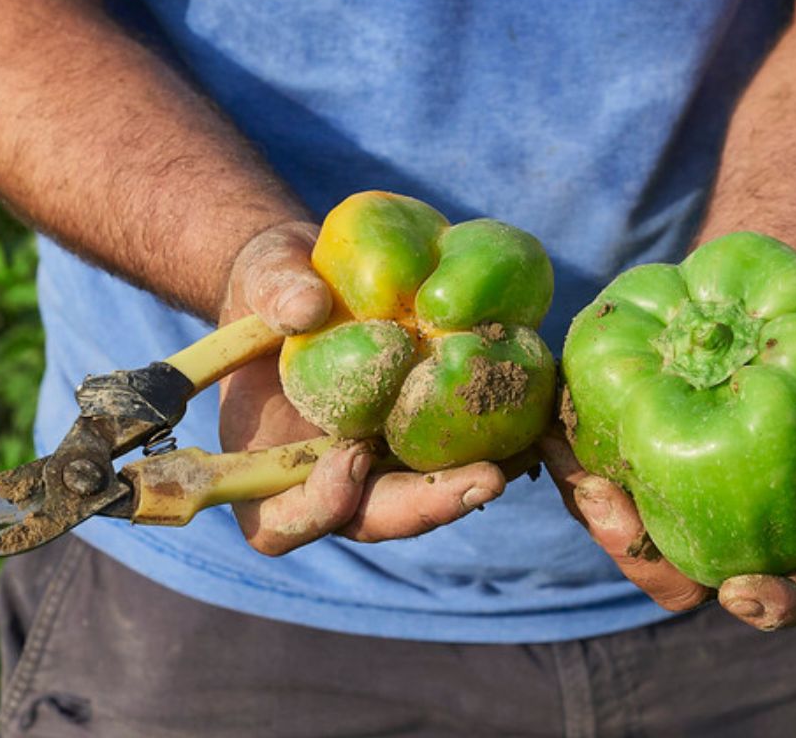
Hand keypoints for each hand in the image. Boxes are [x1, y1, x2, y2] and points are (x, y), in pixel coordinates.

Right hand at [217, 222, 506, 555]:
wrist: (317, 276)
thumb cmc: (274, 282)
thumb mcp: (263, 273)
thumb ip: (273, 288)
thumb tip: (307, 307)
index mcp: (264, 458)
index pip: (278, 521)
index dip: (316, 506)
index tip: (351, 455)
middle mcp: (325, 474)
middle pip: (370, 519)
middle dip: (426, 506)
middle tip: (482, 479)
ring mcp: (378, 461)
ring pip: (421, 497)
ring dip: (472, 484)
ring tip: (523, 454)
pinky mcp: (418, 435)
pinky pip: (452, 455)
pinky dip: (491, 443)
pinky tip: (531, 420)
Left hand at [541, 313, 795, 629]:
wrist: (751, 312)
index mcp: (793, 524)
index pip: (795, 589)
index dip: (777, 604)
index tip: (743, 591)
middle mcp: (725, 527)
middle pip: (680, 580)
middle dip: (639, 556)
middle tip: (614, 504)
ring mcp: (670, 500)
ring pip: (623, 535)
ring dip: (590, 509)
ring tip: (569, 463)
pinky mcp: (624, 461)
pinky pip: (589, 481)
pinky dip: (566, 460)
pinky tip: (548, 429)